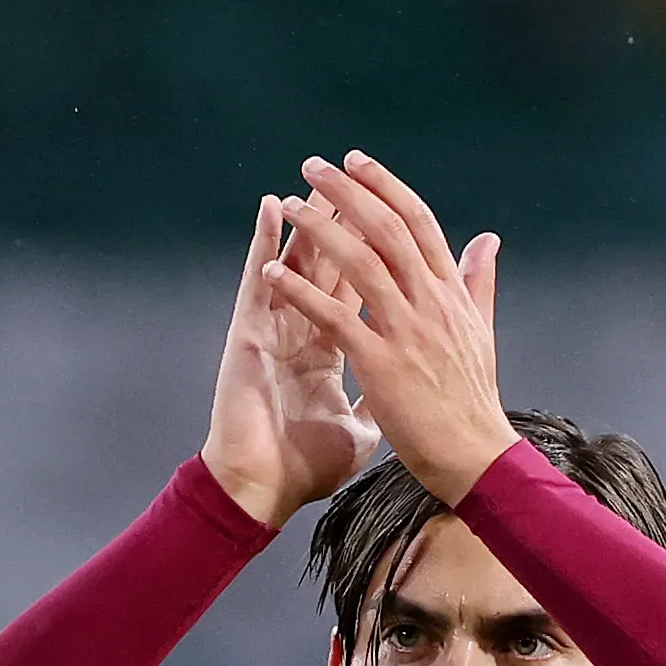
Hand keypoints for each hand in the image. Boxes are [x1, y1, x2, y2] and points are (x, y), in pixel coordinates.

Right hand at [201, 194, 381, 528]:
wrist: (265, 493)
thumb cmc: (305, 468)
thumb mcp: (365, 428)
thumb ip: (386, 395)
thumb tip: (416, 386)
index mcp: (334, 348)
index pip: (363, 288)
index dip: (378, 252)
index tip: (396, 215)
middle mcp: (305, 330)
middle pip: (335, 261)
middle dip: (349, 217)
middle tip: (360, 172)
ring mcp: (276, 329)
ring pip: (300, 259)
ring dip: (311, 216)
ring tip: (322, 175)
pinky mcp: (250, 335)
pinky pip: (258, 279)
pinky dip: (264, 242)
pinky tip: (271, 207)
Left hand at [264, 153, 512, 505]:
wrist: (475, 458)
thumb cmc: (473, 403)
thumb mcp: (482, 332)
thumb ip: (479, 282)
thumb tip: (488, 240)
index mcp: (451, 293)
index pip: (418, 223)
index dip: (385, 187)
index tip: (356, 161)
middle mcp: (431, 303)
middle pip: (387, 229)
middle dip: (347, 191)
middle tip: (312, 165)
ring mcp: (407, 332)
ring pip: (360, 262)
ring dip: (318, 230)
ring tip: (287, 205)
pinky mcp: (382, 364)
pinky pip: (334, 317)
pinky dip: (301, 292)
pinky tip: (272, 273)